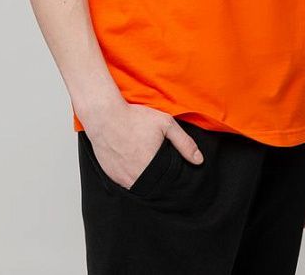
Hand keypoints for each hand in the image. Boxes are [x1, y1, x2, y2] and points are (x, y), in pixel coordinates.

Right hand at [83, 101, 204, 189]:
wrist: (105, 116)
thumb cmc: (135, 118)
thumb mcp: (165, 124)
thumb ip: (184, 143)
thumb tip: (199, 160)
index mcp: (152, 168)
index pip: (169, 185)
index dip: (173, 180)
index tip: (175, 172)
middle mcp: (136, 178)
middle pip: (154, 188)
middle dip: (161, 180)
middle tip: (161, 166)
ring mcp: (122, 179)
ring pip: (140, 187)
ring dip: (146, 180)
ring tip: (148, 164)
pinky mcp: (111, 177)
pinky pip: (126, 183)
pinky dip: (132, 177)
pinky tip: (134, 163)